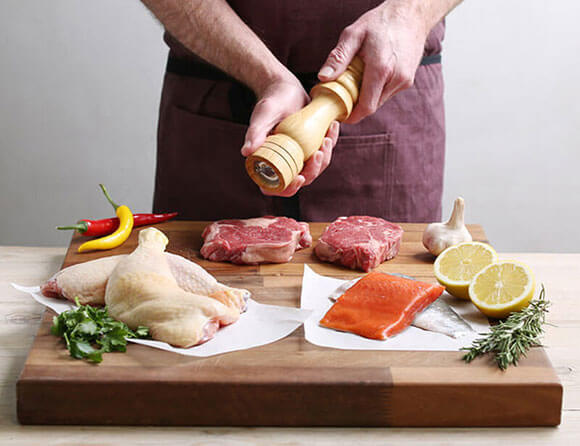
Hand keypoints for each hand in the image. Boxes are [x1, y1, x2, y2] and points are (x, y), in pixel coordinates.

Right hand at [241, 77, 340, 196]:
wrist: (285, 88)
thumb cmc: (271, 100)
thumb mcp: (263, 115)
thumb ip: (255, 133)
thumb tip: (246, 152)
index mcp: (267, 161)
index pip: (275, 187)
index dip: (289, 188)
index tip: (300, 178)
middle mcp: (283, 162)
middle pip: (301, 180)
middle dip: (314, 169)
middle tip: (320, 151)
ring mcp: (298, 156)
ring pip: (315, 168)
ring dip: (325, 157)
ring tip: (327, 137)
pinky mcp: (311, 147)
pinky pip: (323, 153)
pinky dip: (330, 144)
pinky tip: (332, 128)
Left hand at [318, 0, 427, 123]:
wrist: (411, 14)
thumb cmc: (381, 21)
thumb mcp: (353, 34)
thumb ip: (338, 58)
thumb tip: (323, 78)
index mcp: (381, 68)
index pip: (366, 107)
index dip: (352, 115)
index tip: (341, 114)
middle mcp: (396, 78)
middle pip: (372, 106)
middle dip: (357, 105)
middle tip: (343, 95)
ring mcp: (404, 81)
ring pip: (380, 101)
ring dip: (367, 96)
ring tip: (358, 78)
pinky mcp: (408, 81)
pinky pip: (387, 93)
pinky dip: (376, 89)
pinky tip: (372, 74)